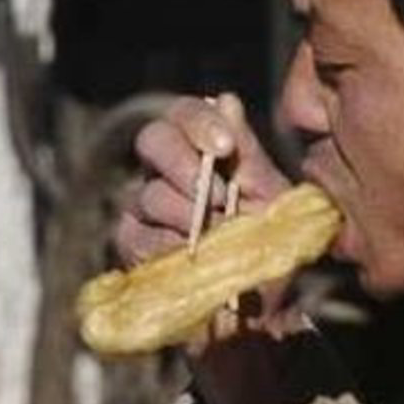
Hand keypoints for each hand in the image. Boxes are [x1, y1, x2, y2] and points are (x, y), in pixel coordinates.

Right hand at [115, 92, 291, 267]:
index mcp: (201, 149)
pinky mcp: (131, 243)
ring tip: (222, 239)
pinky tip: (196, 258)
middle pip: (152, 140)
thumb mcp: (272, 198)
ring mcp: (143, 206)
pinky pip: (140, 234)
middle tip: (219, 196)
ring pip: (150, 194)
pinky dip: (171, 246)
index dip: (200, 122)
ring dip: (189, 216)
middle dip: (184, 164)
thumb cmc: (268, 246)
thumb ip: (249, 153)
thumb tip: (226, 99)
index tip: (226, 147)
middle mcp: (166, 170)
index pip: (185, 114)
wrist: (260, 303)